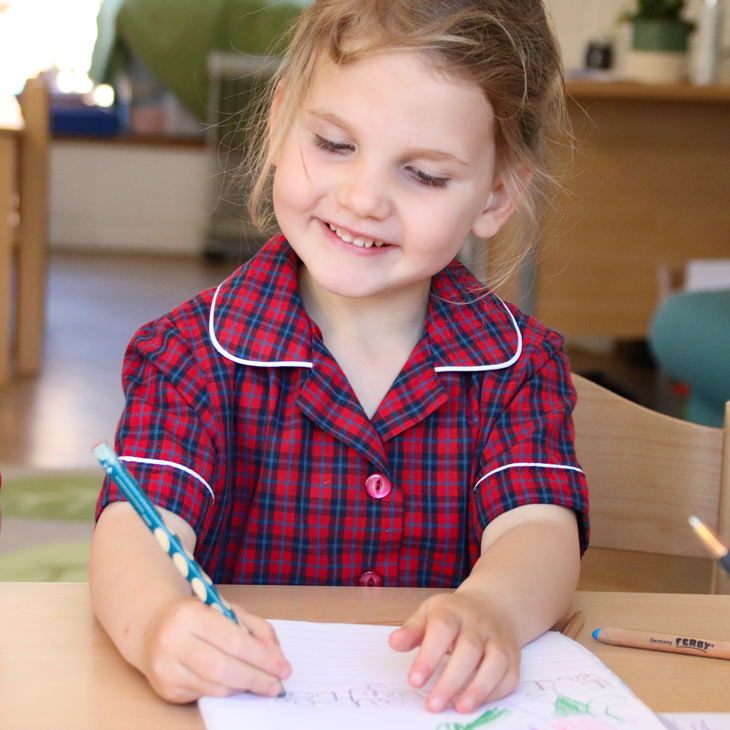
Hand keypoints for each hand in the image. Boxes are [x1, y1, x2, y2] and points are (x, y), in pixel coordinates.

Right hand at [140, 598, 291, 702]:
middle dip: (256, 679)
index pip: (233, 641)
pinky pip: (205, 696)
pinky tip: (237, 685)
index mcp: (190, 615)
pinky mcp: (165, 689)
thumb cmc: (197, 616)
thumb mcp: (227, 609)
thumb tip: (276, 657)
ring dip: (244, 688)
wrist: (152, 627)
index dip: (262, 658)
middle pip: (224, 668)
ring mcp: (166, 668)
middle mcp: (173, 642)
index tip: (283, 668)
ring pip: (215, 687)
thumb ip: (255, 628)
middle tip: (277, 685)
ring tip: (262, 684)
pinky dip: (226, 691)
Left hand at [388, 591, 519, 713]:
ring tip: (460, 709)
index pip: (442, 629)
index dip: (429, 655)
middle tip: (433, 705)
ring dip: (479, 687)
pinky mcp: (513, 656)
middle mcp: (479, 624)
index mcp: (453, 611)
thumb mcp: (429, 613)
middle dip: (451, 679)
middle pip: (469, 649)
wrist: (492, 605)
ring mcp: (498, 639)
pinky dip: (496, 692)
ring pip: (495, 662)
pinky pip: (510, 675)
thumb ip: (412, 630)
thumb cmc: (453, 615)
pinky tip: (478, 703)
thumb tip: (394, 643)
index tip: (414, 680)